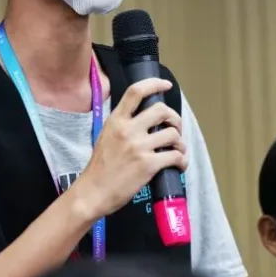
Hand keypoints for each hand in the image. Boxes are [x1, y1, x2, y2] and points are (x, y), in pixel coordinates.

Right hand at [71, 78, 187, 218]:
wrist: (93, 192)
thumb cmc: (99, 168)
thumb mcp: (105, 136)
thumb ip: (123, 125)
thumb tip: (144, 120)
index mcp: (116, 120)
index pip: (136, 92)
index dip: (154, 84)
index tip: (166, 85)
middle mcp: (128, 130)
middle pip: (161, 110)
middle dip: (175, 118)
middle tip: (175, 129)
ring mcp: (139, 147)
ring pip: (172, 134)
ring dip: (180, 143)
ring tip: (177, 151)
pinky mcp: (148, 165)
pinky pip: (175, 156)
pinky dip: (182, 161)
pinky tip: (179, 165)